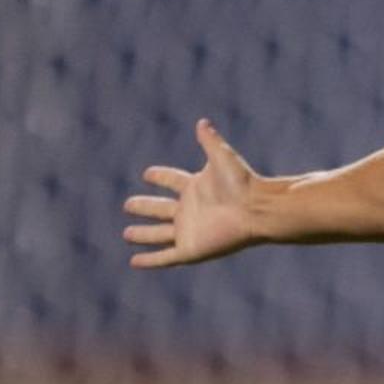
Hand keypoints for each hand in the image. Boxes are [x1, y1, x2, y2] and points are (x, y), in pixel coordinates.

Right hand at [123, 118, 263, 268]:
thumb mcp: (222, 158)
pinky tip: (134, 261)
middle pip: (160, 209)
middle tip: (128, 204)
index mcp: (196, 188)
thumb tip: (202, 122)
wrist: (256, 210)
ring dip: (143, 235)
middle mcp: (190, 210)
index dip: (160, 176)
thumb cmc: (241, 183)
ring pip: (158, 234)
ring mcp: (188, 230)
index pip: (172, 180)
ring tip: (127, 233)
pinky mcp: (190, 249)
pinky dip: (149, 260)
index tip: (148, 173)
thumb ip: (210, 141)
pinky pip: (164, 257)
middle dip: (145, 207)